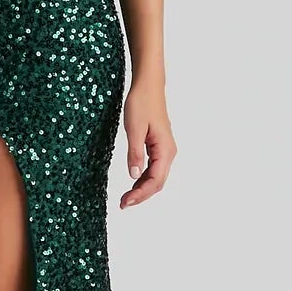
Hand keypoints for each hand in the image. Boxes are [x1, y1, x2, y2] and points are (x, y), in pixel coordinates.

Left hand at [120, 81, 174, 207]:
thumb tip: (133, 175)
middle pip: (157, 182)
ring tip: (126, 198)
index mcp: (165, 149)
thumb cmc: (141, 103)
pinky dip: (143, 178)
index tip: (126, 202)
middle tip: (123, 204)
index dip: (141, 194)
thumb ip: (135, 153)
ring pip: (156, 177)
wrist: (148, 86)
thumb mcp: (134, 129)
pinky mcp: (158, 147)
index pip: (155, 180)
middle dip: (141, 195)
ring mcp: (164, 150)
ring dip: (142, 189)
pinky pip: (153, 168)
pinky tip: (133, 183)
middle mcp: (168, 152)